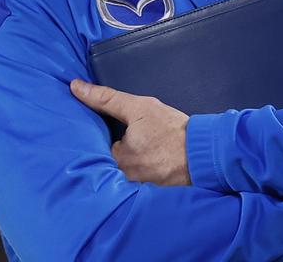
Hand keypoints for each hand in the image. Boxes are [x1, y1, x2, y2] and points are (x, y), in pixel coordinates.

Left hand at [71, 79, 191, 185]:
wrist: (206, 152)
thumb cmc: (173, 130)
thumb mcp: (139, 108)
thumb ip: (106, 98)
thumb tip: (76, 87)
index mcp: (116, 160)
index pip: (99, 146)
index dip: (108, 134)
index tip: (121, 129)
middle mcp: (124, 179)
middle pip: (112, 160)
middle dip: (121, 148)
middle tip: (139, 138)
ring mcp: (139, 189)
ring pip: (126, 170)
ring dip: (134, 160)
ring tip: (148, 148)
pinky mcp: (154, 194)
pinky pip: (141, 181)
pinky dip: (145, 171)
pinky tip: (156, 160)